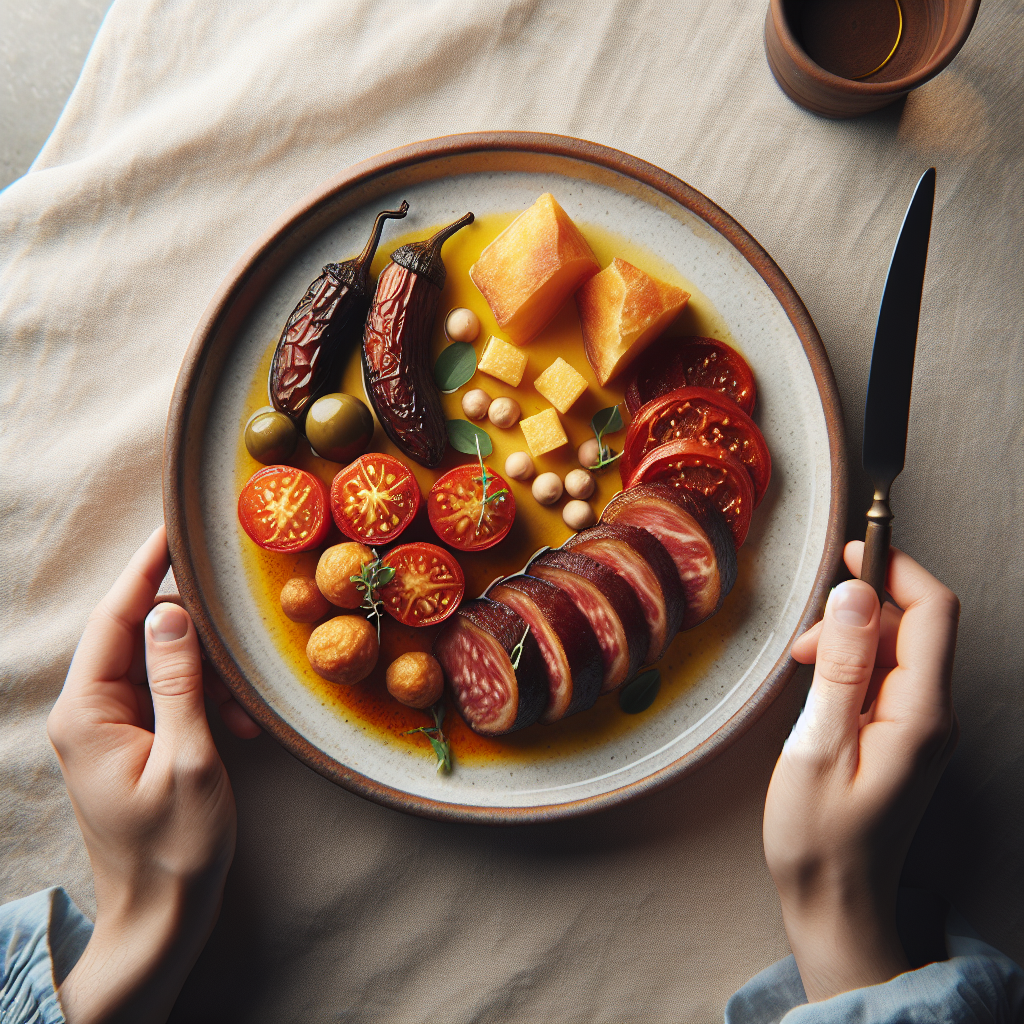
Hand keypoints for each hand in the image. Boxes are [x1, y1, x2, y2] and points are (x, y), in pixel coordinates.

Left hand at [48, 526, 257, 1023]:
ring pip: (164, 668)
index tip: (173, 530)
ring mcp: (113, 729)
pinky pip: (172, 699)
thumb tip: (170, 612)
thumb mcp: (189, 758)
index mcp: (89, 712)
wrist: (161, 918)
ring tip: (245, 716)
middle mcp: (92, 713)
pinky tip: (241, 731)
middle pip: (143, 639)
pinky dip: (208, 705)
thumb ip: (178, 680)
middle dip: (198, 641)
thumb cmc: (174, 848)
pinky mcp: (136, 744)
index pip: (116, 619)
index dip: (146, 569)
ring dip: (211, 681)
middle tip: (240, 649)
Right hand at [763, 541, 958, 1002]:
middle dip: (857, 613)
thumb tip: (855, 592)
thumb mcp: (818, 743)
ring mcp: (922, 727)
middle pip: (911, 627)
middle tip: (803, 645)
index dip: (897, 568)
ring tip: (803, 670)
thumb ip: (841, 666)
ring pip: (894, 650)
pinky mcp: (903, 736)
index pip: (933, 612)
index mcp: (921, 715)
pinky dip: (849, 667)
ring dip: (848, 641)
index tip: (853, 549)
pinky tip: (818, 688)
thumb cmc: (819, 835)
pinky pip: (884, 678)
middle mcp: (934, 715)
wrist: (835, 900)